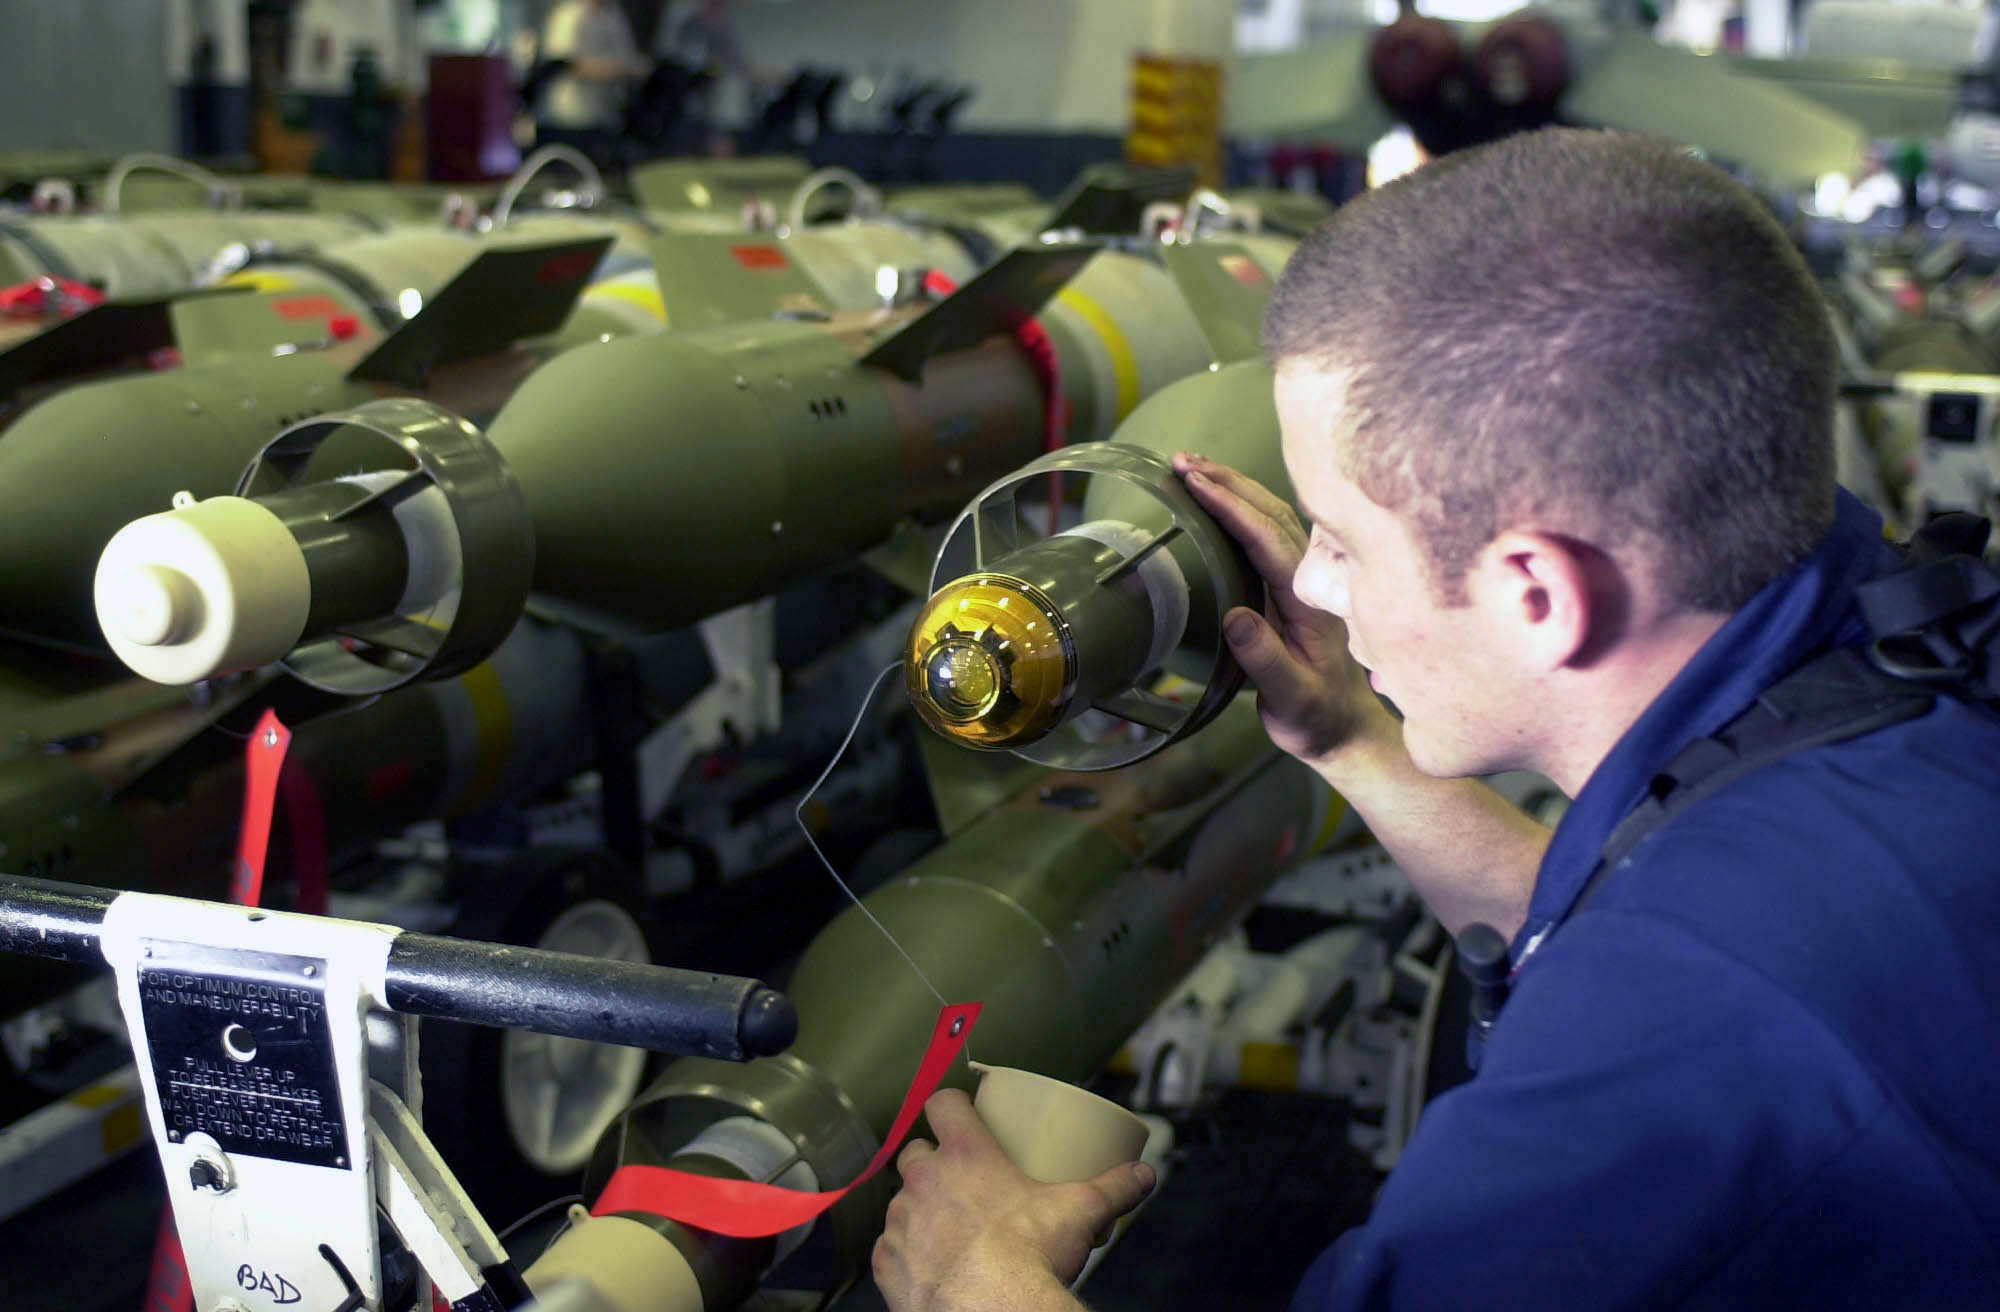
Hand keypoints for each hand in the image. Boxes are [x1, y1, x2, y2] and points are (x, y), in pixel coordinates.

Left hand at [872, 1089, 1155, 1311]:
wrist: (990, 1310)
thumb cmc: (1029, 1255)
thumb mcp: (1080, 1213)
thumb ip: (1113, 1189)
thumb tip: (1144, 1176)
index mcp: (966, 1154)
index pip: (944, 1104)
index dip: (950, 1105)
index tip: (961, 1113)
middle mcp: (925, 1179)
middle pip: (915, 1151)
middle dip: (931, 1161)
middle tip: (959, 1180)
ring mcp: (901, 1219)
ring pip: (900, 1200)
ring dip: (918, 1208)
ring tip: (946, 1228)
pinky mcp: (886, 1260)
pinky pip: (888, 1247)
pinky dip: (905, 1252)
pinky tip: (928, 1263)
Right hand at [1173, 451, 1391, 764]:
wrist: (1344, 726)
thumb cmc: (1316, 716)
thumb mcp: (1290, 699)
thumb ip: (1264, 659)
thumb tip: (1236, 617)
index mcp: (1310, 601)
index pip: (1268, 540)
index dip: (1231, 508)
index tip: (1195, 485)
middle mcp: (1311, 579)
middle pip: (1272, 513)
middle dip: (1227, 482)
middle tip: (1181, 462)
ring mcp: (1304, 576)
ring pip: (1272, 514)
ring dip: (1233, 486)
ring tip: (1191, 466)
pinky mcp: (1293, 581)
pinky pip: (1268, 529)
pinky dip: (1241, 503)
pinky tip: (1218, 493)